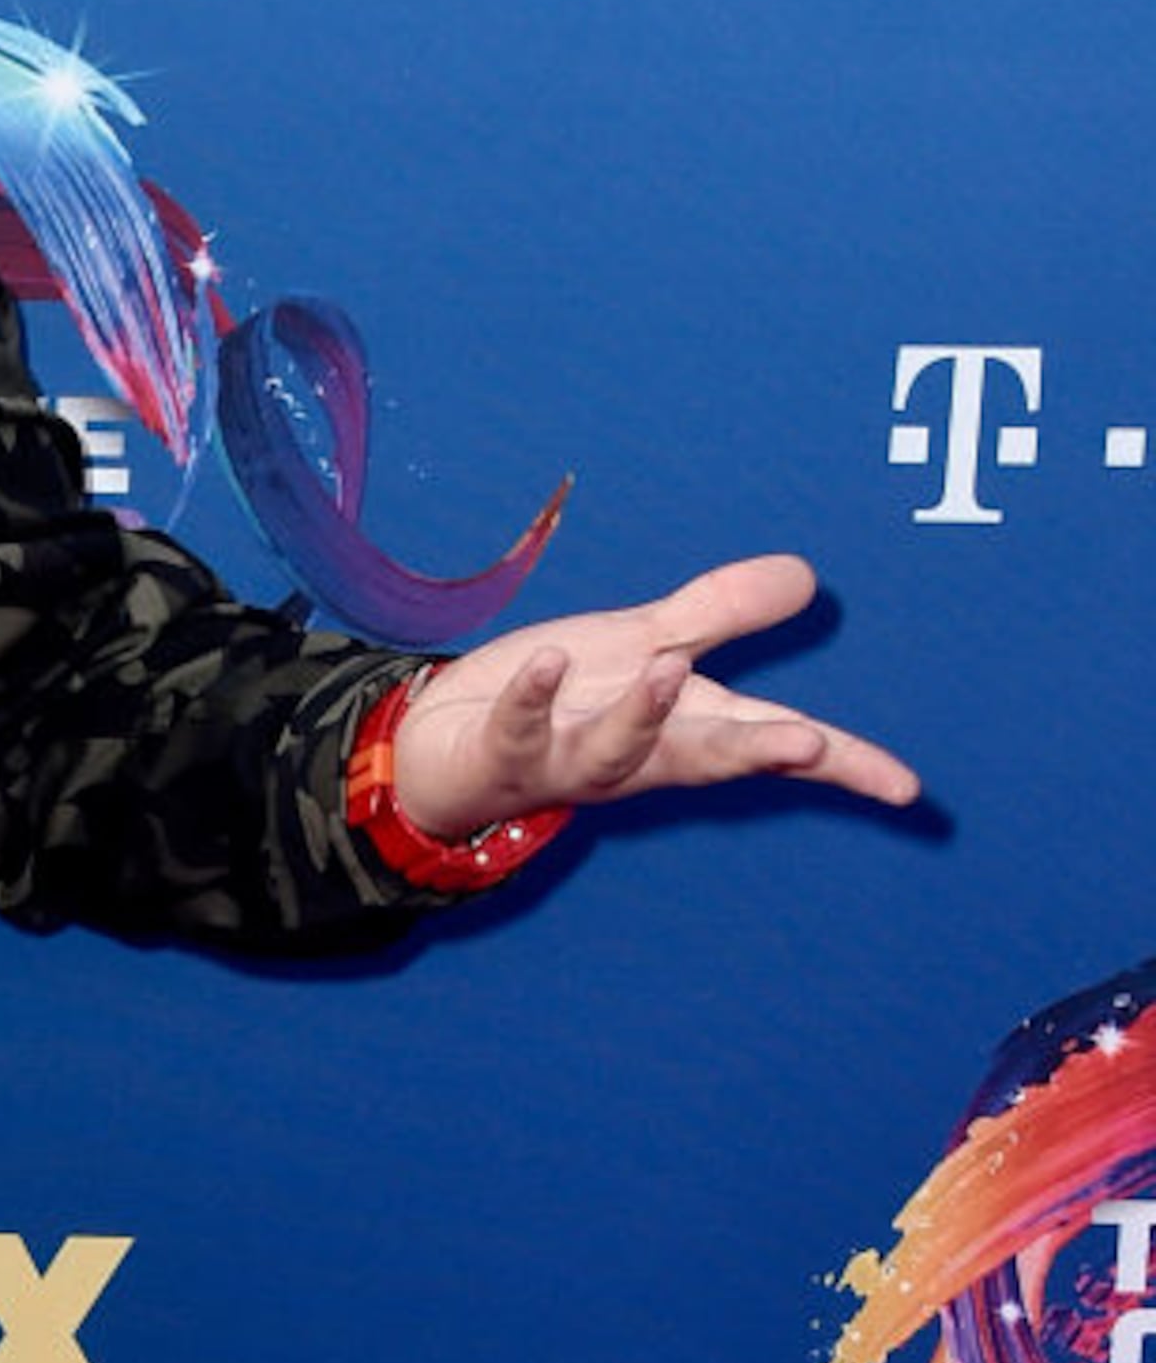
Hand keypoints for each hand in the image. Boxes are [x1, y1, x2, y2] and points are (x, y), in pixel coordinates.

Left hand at [392, 554, 920, 836]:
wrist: (457, 745)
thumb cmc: (568, 700)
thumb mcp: (647, 646)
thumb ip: (720, 615)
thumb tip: (806, 576)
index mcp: (684, 729)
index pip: (775, 744)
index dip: (842, 765)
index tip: (905, 787)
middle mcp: (639, 753)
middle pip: (708, 756)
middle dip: (758, 752)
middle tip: (811, 745)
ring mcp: (572, 758)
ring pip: (617, 750)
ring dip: (643, 714)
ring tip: (666, 668)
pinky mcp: (507, 750)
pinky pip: (522, 726)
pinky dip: (533, 697)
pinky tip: (545, 659)